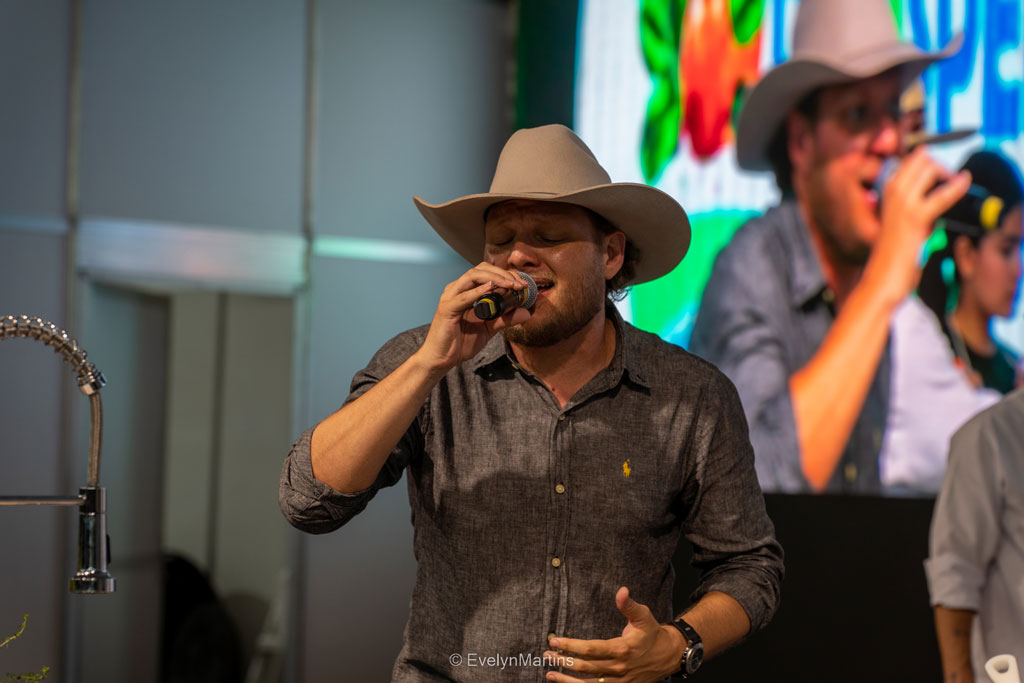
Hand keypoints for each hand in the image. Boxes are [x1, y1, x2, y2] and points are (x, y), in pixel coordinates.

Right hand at [416, 263, 531, 371]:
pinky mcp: (447, 309)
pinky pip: (462, 297)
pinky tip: (490, 289)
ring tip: (511, 285)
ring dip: (494, 278)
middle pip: (481, 270)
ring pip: (472, 276)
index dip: (506, 275)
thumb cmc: (460, 342)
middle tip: (520, 284)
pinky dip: (477, 291)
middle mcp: (457, 290)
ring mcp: (450, 297)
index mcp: (467, 291)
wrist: (441, 359)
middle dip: (503, 274)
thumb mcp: (489, 329)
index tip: (523, 284)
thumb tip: (526, 312)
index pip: (487, 273)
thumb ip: (505, 319)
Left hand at [543, 587, 684, 682]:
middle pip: (586, 667)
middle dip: (564, 661)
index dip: (571, 646)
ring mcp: (620, 682)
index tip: (554, 640)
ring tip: (550, 675)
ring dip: (567, 681)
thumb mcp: (643, 616)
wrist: (668, 656)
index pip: (591, 649)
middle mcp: (619, 668)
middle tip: (547, 655)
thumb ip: (629, 605)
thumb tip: (621, 590)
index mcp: (622, 649)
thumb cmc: (652, 634)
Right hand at [867, 147, 971, 302]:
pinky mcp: (915, 218)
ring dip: (947, 172)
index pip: (910, 161)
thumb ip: (911, 206)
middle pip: (920, 159)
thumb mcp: (898, 222)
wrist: (881, 278)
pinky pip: (941, 195)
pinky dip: (956, 186)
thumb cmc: (890, 256)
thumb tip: (933, 196)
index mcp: (885, 193)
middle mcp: (892, 193)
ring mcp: (902, 204)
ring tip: (958, 182)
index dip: (928, 161)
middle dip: (940, 164)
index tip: (941, 172)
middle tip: (950, 180)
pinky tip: (965, 181)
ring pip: (929, 169)